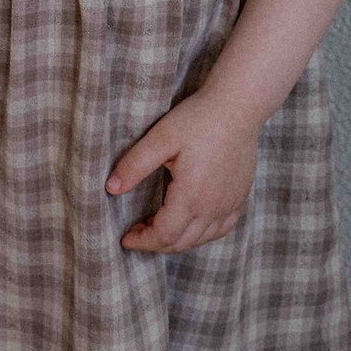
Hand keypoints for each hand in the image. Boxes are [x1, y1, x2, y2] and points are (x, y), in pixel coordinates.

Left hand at [106, 87, 261, 253]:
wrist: (238, 106)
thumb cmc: (198, 119)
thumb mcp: (161, 138)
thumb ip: (135, 165)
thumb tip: (111, 189)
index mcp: (191, 196)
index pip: (164, 234)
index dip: (143, 241)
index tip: (126, 238)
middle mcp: (213, 207)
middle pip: (182, 242)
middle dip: (156, 243)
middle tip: (137, 232)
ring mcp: (229, 204)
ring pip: (202, 239)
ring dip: (178, 241)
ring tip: (158, 227)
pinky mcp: (240, 197)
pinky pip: (222, 229)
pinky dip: (203, 234)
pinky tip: (192, 225)